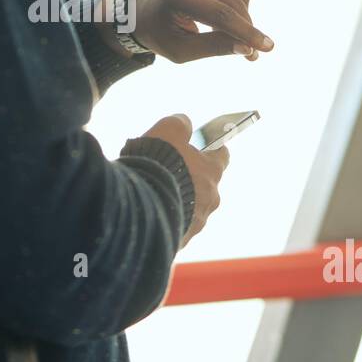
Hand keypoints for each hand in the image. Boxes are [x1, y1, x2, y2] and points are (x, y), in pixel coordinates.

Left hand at [127, 0, 273, 63]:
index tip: (269, 47)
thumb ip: (214, 48)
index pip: (222, 15)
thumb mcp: (181, 51)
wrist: (141, 5)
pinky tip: (218, 11)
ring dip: (240, 16)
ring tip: (223, 31)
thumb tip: (248, 48)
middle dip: (246, 30)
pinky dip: (233, 1)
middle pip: (234, 4)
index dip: (248, 32)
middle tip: (250, 53)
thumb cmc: (160, 33)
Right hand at [143, 113, 228, 247]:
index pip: (222, 155)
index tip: (202, 145)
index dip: (211, 149)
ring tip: (152, 192)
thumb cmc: (157, 165)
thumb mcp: (167, 131)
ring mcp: (197, 221)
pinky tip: (148, 210)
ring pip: (191, 207)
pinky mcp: (181, 239)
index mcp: (212, 171)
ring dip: (177, 199)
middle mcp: (210, 198)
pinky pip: (176, 225)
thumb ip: (179, 124)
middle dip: (188, 177)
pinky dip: (166, 217)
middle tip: (165, 170)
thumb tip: (185, 123)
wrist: (139, 206)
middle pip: (204, 183)